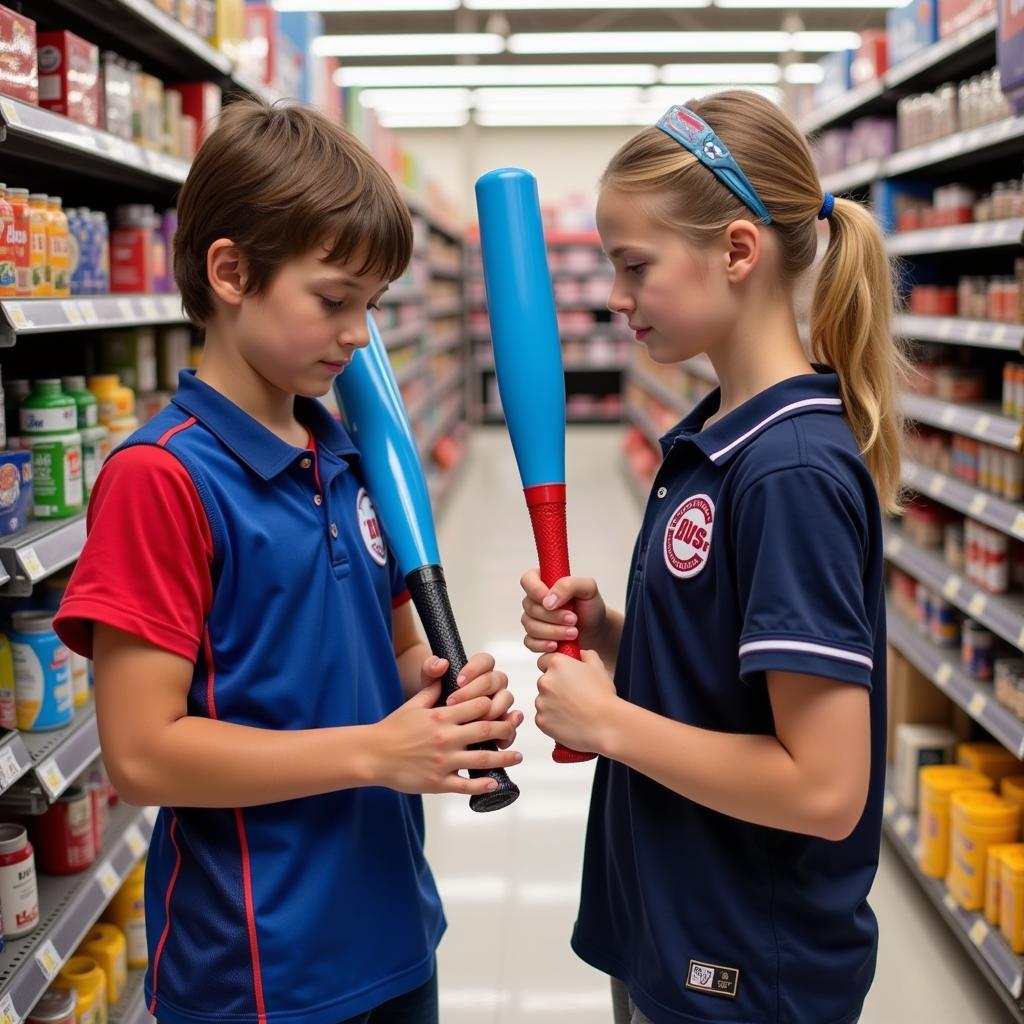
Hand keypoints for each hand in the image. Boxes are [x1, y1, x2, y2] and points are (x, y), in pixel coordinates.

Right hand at [371, 679, 522, 796]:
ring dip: (504, 757)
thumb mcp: (414, 704)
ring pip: (482, 759)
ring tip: (518, 756)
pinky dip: (483, 784)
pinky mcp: (438, 782)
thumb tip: (445, 667)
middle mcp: (446, 738)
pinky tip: (495, 782)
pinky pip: (465, 785)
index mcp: (441, 716)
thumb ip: (433, 689)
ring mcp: (443, 762)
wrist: (373, 755)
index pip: (478, 706)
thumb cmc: (394, 728)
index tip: (501, 706)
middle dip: (506, 728)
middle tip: (515, 728)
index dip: (493, 704)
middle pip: (486, 730)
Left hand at [438, 652, 523, 748]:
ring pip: (506, 700)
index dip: (474, 669)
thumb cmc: (434, 698)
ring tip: (474, 720)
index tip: (458, 681)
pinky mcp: (502, 723)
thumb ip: (430, 668)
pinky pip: (510, 725)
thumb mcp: (428, 683)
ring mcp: (499, 703)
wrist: (433, 725)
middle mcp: (493, 685)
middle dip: (478, 690)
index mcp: (480, 670)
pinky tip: (499, 738)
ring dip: (493, 709)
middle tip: (455, 702)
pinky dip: (508, 730)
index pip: (486, 661)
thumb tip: (441, 663)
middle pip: (498, 679)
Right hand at [520, 570, 607, 656]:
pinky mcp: (535, 636)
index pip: (528, 581)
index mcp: (543, 580)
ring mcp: (533, 618)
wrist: (596, 628)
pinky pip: (530, 642)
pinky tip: (557, 645)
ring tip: (573, 633)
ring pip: (530, 626)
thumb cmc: (590, 606)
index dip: (536, 592)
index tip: (552, 603)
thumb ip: (568, 585)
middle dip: (553, 616)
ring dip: (553, 631)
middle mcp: (535, 599)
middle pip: (530, 607)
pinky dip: (543, 644)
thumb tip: (548, 601)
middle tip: (573, 619)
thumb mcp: (588, 588)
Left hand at [535, 650, 619, 755]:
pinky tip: (569, 721)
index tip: (562, 675)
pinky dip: (553, 720)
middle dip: (555, 687)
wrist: (606, 724)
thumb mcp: (598, 667)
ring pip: (543, 701)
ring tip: (574, 710)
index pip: (544, 661)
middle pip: (544, 682)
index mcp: (557, 664)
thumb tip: (581, 654)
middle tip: (573, 696)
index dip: (554, 668)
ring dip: (553, 704)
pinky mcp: (541, 720)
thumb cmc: (602, 697)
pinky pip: (543, 718)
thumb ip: (586, 655)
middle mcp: (545, 681)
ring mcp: (541, 702)